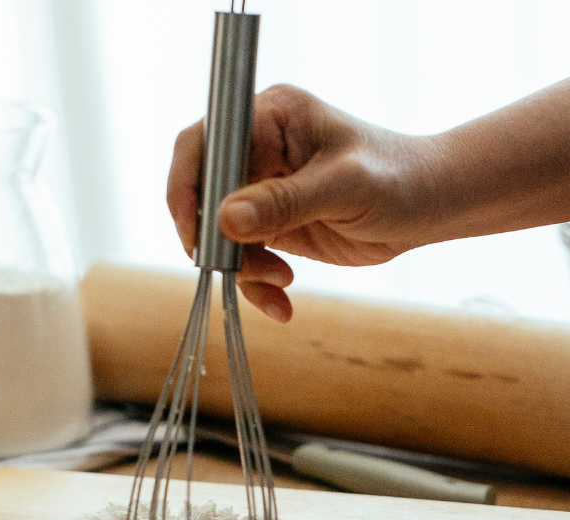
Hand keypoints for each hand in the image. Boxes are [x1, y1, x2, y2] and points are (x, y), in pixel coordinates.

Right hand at [167, 84, 437, 321]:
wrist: (434, 206)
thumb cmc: (402, 179)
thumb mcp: (346, 187)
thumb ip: (285, 202)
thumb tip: (225, 219)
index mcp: (270, 117)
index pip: (204, 144)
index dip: (186, 186)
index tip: (194, 231)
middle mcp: (257, 149)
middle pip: (202, 194)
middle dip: (214, 239)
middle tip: (235, 267)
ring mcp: (260, 189)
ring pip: (218, 234)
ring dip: (240, 268)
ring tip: (280, 283)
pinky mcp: (269, 224)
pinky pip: (242, 257)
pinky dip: (255, 284)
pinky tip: (282, 301)